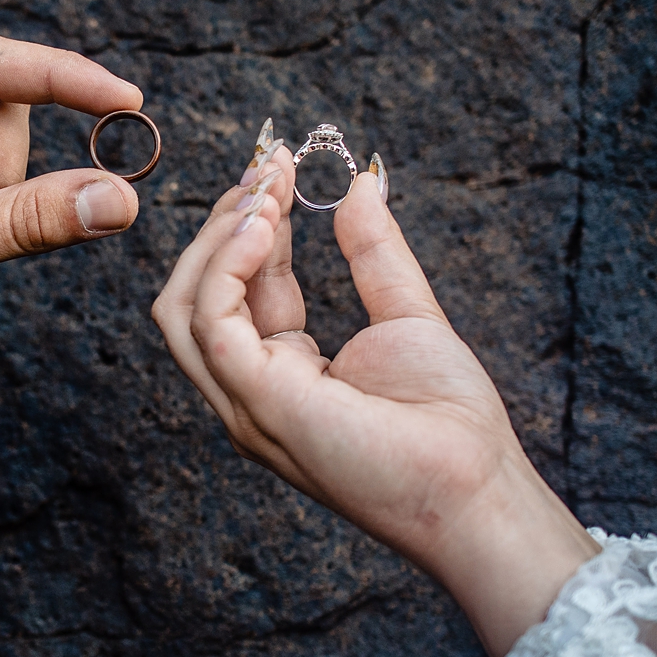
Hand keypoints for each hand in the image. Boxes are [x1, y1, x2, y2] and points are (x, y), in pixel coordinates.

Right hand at [152, 149, 598, 656]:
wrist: (474, 490)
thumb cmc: (447, 424)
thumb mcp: (407, 316)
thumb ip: (374, 253)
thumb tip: (360, 185)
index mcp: (279, 373)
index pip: (239, 288)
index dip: (251, 224)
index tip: (276, 166)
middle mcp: (247, 390)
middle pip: (192, 295)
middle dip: (221, 225)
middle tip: (266, 166)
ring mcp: (244, 400)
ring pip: (182, 307)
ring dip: (216, 239)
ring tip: (263, 190)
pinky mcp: (257, 400)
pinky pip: (211, 320)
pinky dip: (226, 264)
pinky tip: (263, 222)